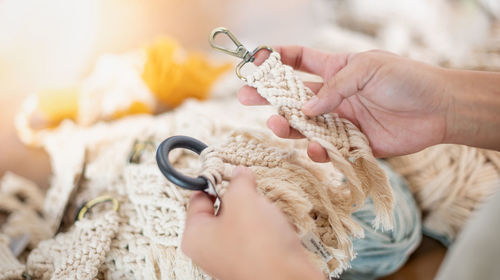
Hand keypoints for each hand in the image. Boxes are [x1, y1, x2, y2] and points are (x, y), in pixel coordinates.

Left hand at [182, 166, 322, 279]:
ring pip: (241, 221)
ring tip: (266, 212)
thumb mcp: (244, 199)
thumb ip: (238, 181)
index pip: (198, 197)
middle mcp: (209, 250)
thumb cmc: (258, 245)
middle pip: (220, 209)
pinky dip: (266, 227)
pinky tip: (276, 226)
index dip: (214, 180)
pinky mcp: (251, 262)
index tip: (229, 169)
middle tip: (251, 190)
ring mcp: (230, 258)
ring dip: (255, 211)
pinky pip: (256, 235)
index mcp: (195, 236)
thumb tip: (240, 173)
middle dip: (239, 197)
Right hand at [238, 46, 452, 158]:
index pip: (298, 60)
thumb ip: (335, 87)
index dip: (275, 59)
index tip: (255, 62)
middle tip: (244, 95)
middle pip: (292, 95)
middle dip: (267, 94)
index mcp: (335, 69)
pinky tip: (317, 148)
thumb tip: (307, 109)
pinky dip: (318, 150)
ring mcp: (339, 119)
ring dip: (288, 125)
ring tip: (277, 125)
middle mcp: (333, 95)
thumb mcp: (368, 69)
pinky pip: (327, 148)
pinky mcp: (350, 143)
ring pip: (304, 124)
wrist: (438, 109)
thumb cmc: (406, 80)